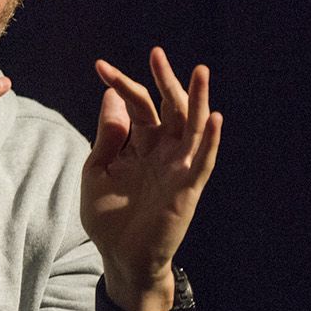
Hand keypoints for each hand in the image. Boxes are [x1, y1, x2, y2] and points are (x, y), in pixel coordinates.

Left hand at [82, 48, 222, 310]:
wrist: (119, 256)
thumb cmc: (109, 216)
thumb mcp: (97, 169)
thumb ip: (109, 135)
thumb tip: (112, 97)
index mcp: (139, 145)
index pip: (135, 106)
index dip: (121, 85)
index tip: (99, 66)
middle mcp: (162, 151)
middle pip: (167, 109)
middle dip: (163, 81)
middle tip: (156, 53)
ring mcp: (177, 168)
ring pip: (192, 127)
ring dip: (197, 100)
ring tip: (200, 71)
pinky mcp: (187, 188)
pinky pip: (202, 160)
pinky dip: (208, 139)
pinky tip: (213, 117)